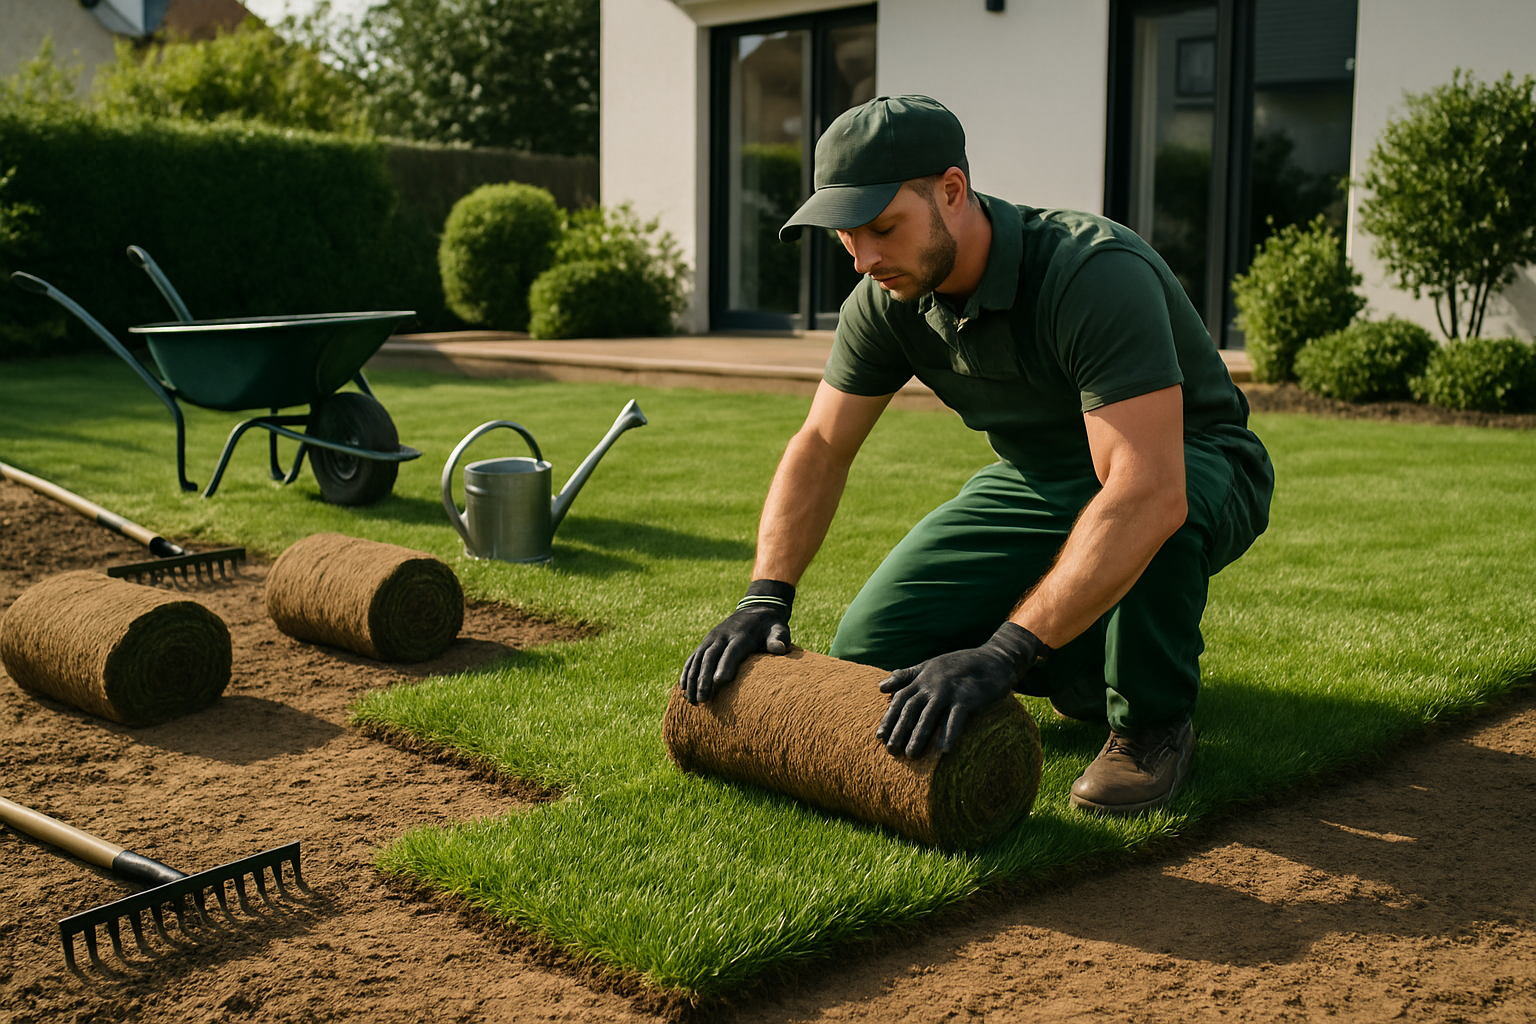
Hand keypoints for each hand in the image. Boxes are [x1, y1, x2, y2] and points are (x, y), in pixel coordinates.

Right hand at [680, 580, 794, 703]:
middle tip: (702, 700)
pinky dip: (687, 672)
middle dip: (704, 678)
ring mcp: (711, 638)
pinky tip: (683, 689)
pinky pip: (693, 658)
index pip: (732, 651)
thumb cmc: (770, 627)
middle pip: (710, 657)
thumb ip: (779, 638)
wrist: (757, 610)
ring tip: (691, 700)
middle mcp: (722, 636)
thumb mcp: (779, 629)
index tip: (719, 682)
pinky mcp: (706, 643)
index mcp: (741, 635)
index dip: (725, 665)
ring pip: (698, 659)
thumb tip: (779, 649)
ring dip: (692, 679)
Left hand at [876, 623, 1048, 757]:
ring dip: (919, 736)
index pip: (900, 699)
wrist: (993, 659)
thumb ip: (905, 676)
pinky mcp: (967, 697)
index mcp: (922, 678)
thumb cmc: (959, 665)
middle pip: (911, 710)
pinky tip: (944, 750)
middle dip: (899, 730)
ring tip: (911, 754)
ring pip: (929, 716)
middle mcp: (932, 685)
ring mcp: (949, 691)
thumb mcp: (929, 666)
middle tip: (891, 750)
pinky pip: (956, 718)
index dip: (889, 717)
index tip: (879, 736)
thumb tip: (880, 686)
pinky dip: (950, 733)